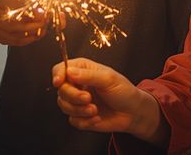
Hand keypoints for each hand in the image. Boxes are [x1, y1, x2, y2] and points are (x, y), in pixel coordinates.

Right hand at [0, 0, 48, 45]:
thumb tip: (42, 15)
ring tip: (41, 31)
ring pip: (11, 35)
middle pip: (12, 23)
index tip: (44, 14)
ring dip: (29, 35)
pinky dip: (22, 40)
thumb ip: (32, 3)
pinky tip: (32, 36)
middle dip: (31, 26)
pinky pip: (8, 41)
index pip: (15, 6)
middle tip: (44, 24)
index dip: (30, 12)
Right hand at [51, 57, 165, 142]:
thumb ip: (88, 75)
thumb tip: (68, 72)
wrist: (133, 113)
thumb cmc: (123, 91)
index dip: (57, 75)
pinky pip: (73, 120)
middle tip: (88, 99)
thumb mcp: (108, 79)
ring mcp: (77, 101)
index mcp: (82, 70)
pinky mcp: (80, 116)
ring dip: (79, 110)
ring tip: (95, 110)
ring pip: (64, 106)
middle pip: (61, 89)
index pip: (61, 69)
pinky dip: (85, 121)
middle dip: (73, 96)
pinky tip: (97, 118)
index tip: (59, 82)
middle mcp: (77, 84)